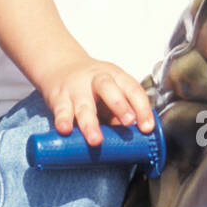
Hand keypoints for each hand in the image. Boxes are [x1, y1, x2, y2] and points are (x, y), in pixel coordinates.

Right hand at [40, 59, 154, 146]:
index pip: (132, 89)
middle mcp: (96, 79)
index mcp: (115, 76)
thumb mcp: (111, 92)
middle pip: (108, 88)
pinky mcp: (58, 98)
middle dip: (120, 105)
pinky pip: (61, 110)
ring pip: (84, 105)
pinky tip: (66, 130)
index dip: (142, 108)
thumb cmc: (91, 84)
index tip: (147, 127)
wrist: (60, 66)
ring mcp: (76, 89)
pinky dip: (63, 121)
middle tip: (129, 122)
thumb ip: (120, 112)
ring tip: (95, 140)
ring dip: (90, 123)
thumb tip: (131, 135)